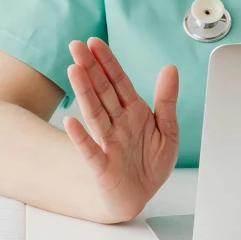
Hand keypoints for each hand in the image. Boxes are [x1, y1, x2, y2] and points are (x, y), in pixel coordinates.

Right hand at [62, 38, 180, 220]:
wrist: (139, 197)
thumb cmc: (150, 163)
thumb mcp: (167, 130)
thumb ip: (167, 100)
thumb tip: (170, 68)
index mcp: (134, 112)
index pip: (118, 81)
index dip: (107, 62)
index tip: (94, 42)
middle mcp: (118, 123)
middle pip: (102, 91)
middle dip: (90, 68)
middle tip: (76, 46)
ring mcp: (108, 143)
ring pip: (95, 114)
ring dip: (84, 92)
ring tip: (74, 70)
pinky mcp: (102, 166)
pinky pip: (90, 150)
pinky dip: (81, 136)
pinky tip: (70, 121)